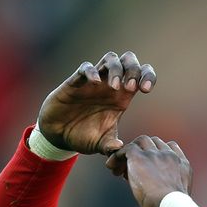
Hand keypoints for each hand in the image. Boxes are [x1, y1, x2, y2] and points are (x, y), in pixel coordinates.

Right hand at [37, 51, 155, 154]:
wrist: (59, 136)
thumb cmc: (83, 136)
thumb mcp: (100, 144)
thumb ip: (110, 146)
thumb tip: (119, 148)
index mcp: (122, 97)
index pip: (141, 75)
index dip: (148, 76)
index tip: (146, 90)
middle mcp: (110, 85)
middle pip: (128, 60)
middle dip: (134, 69)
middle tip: (131, 87)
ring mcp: (94, 81)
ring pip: (110, 58)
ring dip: (116, 68)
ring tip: (115, 86)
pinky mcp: (75, 82)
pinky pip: (85, 67)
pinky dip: (91, 71)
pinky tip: (95, 82)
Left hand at [106, 136, 191, 206]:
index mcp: (183, 167)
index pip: (171, 148)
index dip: (156, 156)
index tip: (145, 172)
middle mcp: (171, 157)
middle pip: (154, 143)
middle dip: (142, 154)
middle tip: (128, 173)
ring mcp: (156, 154)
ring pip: (140, 142)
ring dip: (129, 153)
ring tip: (118, 171)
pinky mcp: (141, 156)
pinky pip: (125, 148)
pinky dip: (117, 156)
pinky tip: (111, 168)